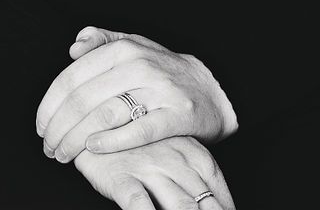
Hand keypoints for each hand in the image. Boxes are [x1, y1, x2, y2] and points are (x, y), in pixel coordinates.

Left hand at [36, 26, 238, 164]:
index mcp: (123, 48)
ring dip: (76, 139)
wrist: (209, 90)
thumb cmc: (161, 70)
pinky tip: (92, 148)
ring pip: (105, 115)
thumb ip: (101, 41)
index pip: (73, 77)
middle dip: (59, 127)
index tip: (40, 126)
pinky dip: (111, 141)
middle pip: (84, 99)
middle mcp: (140, 65)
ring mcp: (159, 89)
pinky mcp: (176, 115)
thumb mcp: (133, 47)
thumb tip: (74, 47)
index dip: (50, 104)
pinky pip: (138, 130)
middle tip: (47, 148)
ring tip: (63, 155)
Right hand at [72, 134, 236, 209]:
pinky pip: (138, 202)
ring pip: (179, 204)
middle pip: (202, 200)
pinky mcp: (122, 176)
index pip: (215, 184)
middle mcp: (173, 160)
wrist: (93, 118)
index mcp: (189, 151)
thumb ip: (189, 172)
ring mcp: (148, 168)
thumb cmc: (135, 141)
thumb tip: (208, 199)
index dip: (225, 205)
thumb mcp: (169, 148)